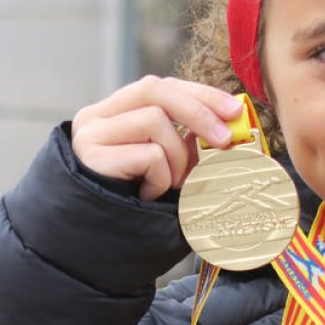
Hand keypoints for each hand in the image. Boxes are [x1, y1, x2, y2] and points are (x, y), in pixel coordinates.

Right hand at [71, 76, 243, 200]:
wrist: (96, 238)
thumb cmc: (137, 199)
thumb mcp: (168, 163)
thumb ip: (188, 140)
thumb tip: (229, 124)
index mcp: (116, 111)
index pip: (162, 86)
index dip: (201, 94)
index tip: (234, 109)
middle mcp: (97, 116)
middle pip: (155, 90)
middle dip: (198, 111)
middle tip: (224, 139)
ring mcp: (91, 135)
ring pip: (154, 120)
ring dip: (178, 156)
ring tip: (172, 183)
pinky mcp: (92, 157)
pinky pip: (149, 154)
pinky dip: (161, 177)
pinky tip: (149, 194)